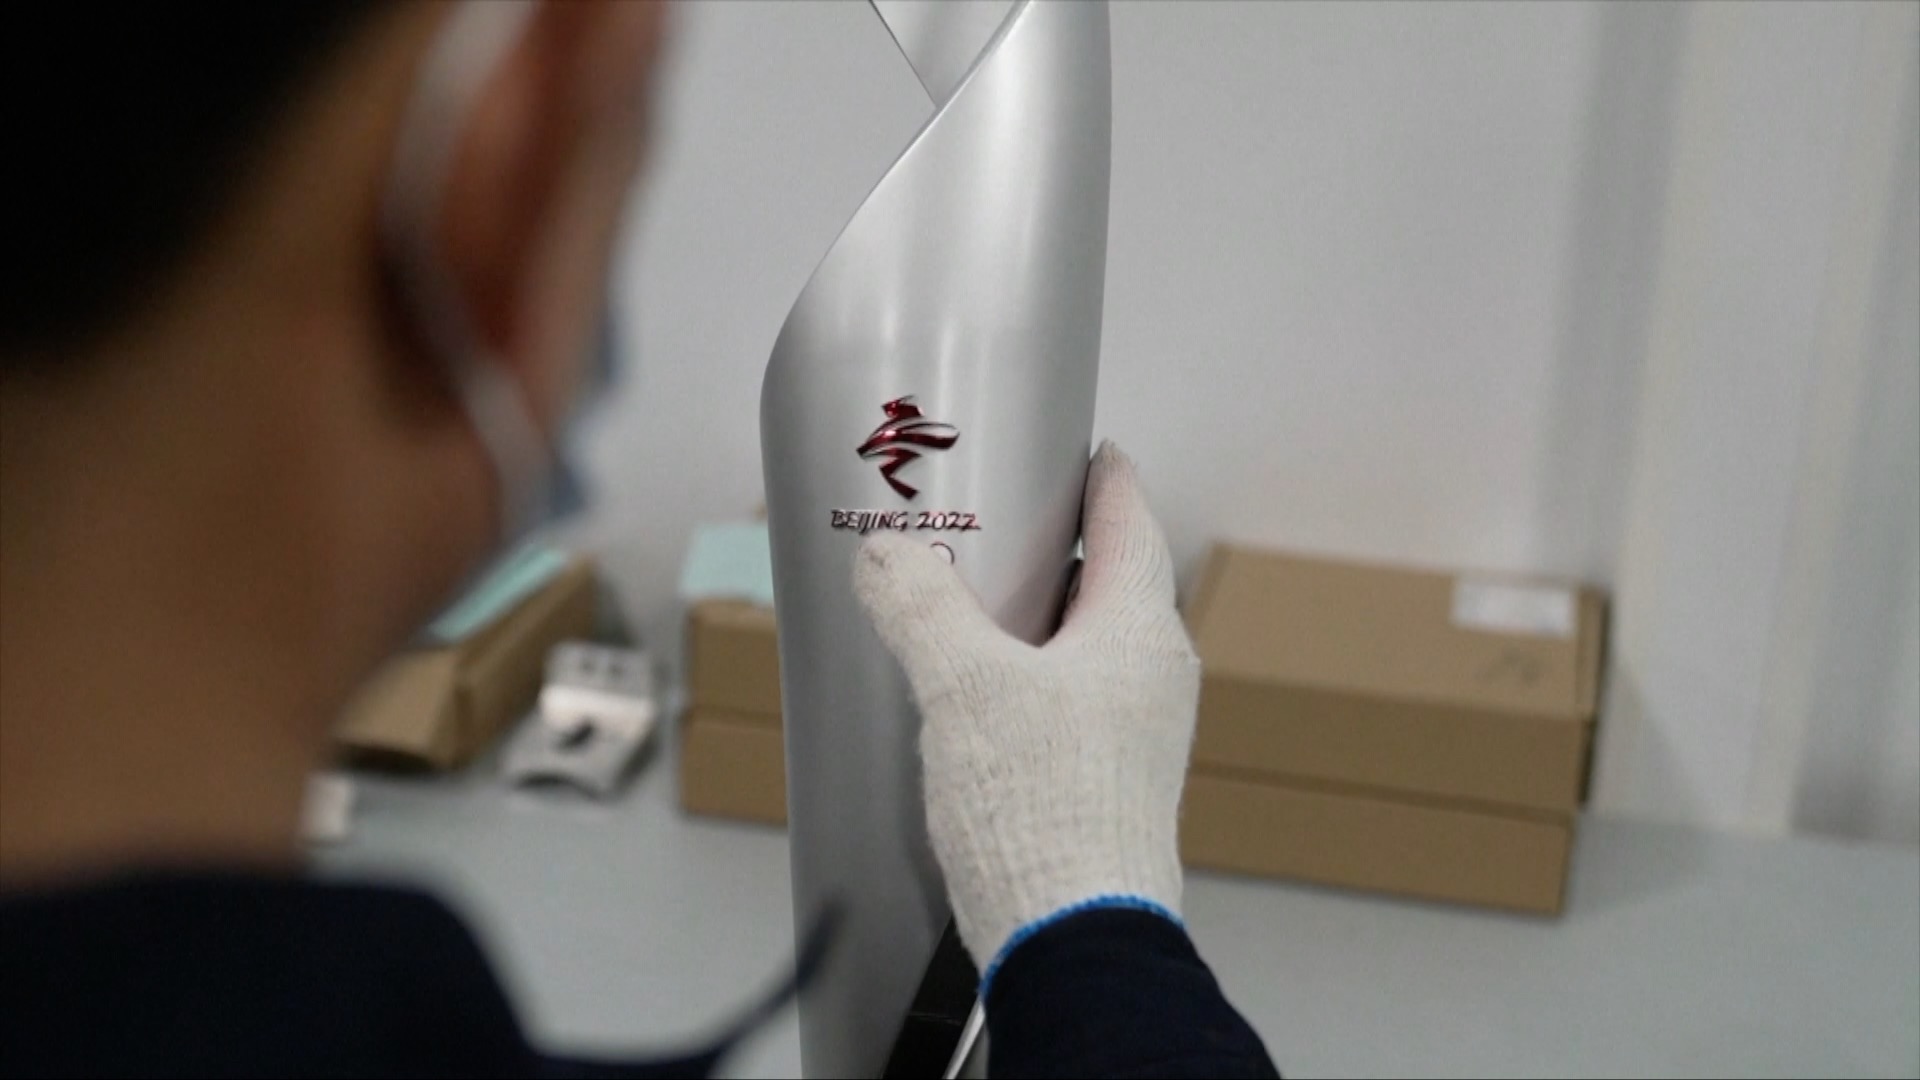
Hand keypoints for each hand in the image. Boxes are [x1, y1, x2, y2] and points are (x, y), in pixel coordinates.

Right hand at [853, 442, 1199, 983]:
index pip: (1130, 521)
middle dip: (1052, 549)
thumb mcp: (962, 683)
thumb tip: (889, 557)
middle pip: (1107, 583)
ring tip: (963, 606)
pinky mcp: (1104, 783)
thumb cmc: (1041, 808)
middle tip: (994, 520)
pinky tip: (970, 698)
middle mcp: (1151, 677)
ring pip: (1083, 647)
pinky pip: (1067, 702)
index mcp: (1138, 630)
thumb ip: (919, 605)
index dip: (1101, 477)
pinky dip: (1023, 679)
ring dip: (1030, 621)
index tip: (1083, 450)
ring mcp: (1133, 734)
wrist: (1070, 937)